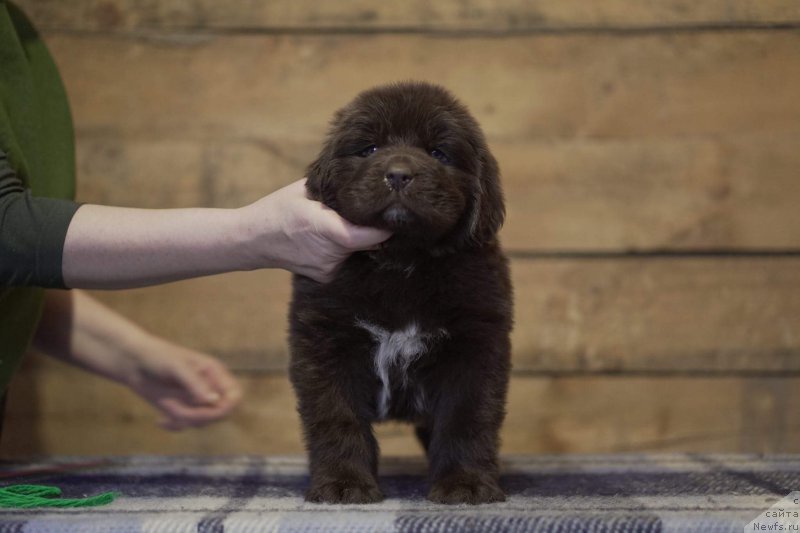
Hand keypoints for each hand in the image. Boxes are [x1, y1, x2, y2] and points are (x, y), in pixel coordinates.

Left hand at [124, 338, 242, 430]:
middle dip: (200, 416)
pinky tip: (160, 421)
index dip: (227, 406)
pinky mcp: (181, 408)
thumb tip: (214, 401)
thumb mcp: (176, 367)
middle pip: (220, 413)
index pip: (234, 395)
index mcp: (215, 372)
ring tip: (166, 406)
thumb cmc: (157, 356)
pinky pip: (187, 425)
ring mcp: (195, 400)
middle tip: (176, 410)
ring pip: (202, 422)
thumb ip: (195, 383)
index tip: (209, 409)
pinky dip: (174, 426)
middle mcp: (209, 387)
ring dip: (184, 418)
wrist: (133, 361)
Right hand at [240, 179, 391, 282]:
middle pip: (368, 242)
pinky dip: (346, 249)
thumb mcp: (305, 190)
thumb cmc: (278, 209)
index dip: (386, 225)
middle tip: (374, 210)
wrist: (252, 241)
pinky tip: (334, 237)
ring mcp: (328, 269)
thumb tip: (367, 176)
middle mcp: (329, 254)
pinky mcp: (326, 277)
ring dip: (359, 237)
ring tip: (346, 222)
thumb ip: (336, 187)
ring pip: (359, 251)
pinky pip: (347, 260)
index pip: (370, 235)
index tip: (396, 211)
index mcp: (324, 228)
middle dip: (372, 227)